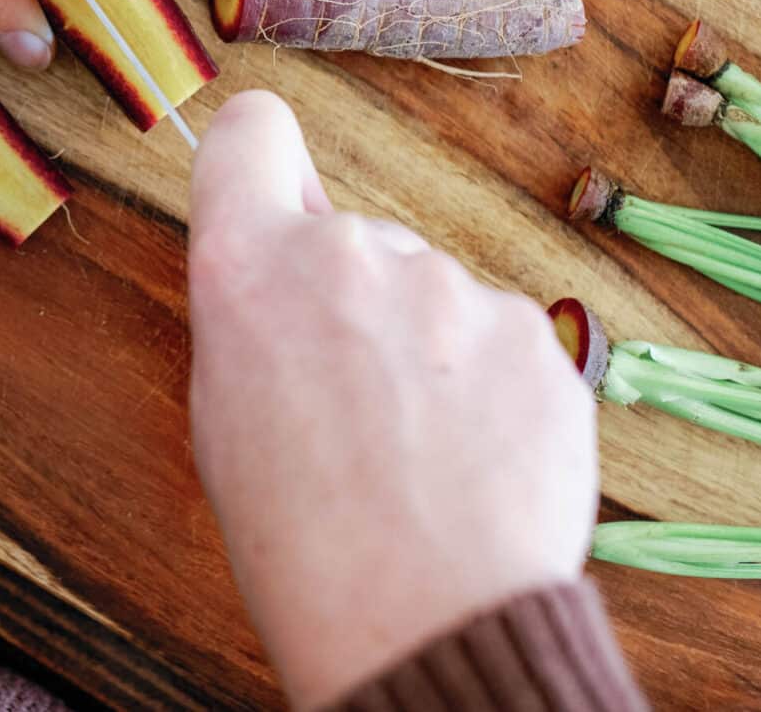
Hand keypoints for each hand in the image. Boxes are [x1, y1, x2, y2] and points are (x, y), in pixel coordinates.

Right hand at [186, 91, 597, 706]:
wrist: (428, 629)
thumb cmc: (306, 544)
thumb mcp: (225, 417)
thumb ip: (255, 311)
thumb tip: (291, 258)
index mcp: (249, 268)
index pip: (250, 132)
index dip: (260, 160)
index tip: (273, 187)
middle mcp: (351, 254)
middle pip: (351, 240)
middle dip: (351, 300)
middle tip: (348, 408)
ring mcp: (454, 289)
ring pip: (432, 296)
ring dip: (426, 350)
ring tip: (416, 457)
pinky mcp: (535, 336)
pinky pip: (500, 342)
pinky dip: (490, 391)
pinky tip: (472, 465)